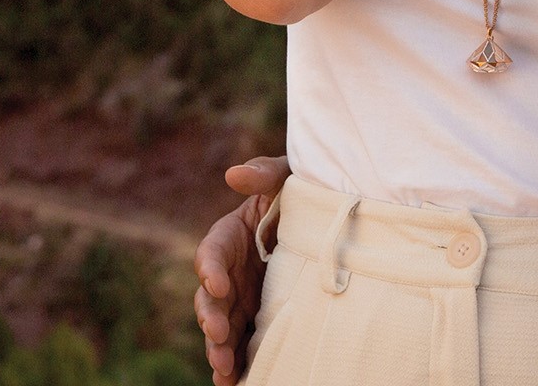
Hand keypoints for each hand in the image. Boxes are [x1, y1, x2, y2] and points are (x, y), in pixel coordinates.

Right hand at [193, 155, 289, 385]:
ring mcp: (242, 298)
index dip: (210, 268)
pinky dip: (237, 363)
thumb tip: (234, 175)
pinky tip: (238, 381)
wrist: (328, 217)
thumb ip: (263, 174)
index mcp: (231, 236)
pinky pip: (242, 343)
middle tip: (218, 336)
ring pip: (221, 327)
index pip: (212, 252)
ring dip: (218, 350)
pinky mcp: (257, 318)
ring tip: (224, 371)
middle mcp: (230, 271)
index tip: (218, 283)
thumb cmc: (301, 191)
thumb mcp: (286, 176)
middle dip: (210, 319)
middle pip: (209, 298)